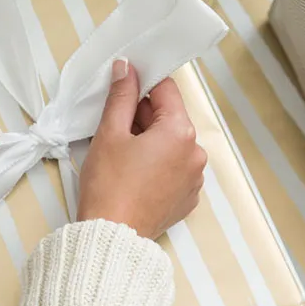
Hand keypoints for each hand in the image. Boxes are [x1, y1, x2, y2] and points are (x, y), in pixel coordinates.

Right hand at [77, 59, 206, 238]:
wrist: (112, 236)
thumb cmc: (109, 186)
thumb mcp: (110, 133)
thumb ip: (121, 96)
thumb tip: (126, 70)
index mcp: (180, 132)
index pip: (166, 90)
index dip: (142, 83)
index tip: (124, 85)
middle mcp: (195, 153)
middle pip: (169, 118)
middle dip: (143, 117)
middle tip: (114, 128)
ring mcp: (194, 178)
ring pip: (171, 144)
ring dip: (150, 142)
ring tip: (122, 157)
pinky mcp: (187, 198)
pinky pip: (174, 169)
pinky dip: (157, 165)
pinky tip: (134, 175)